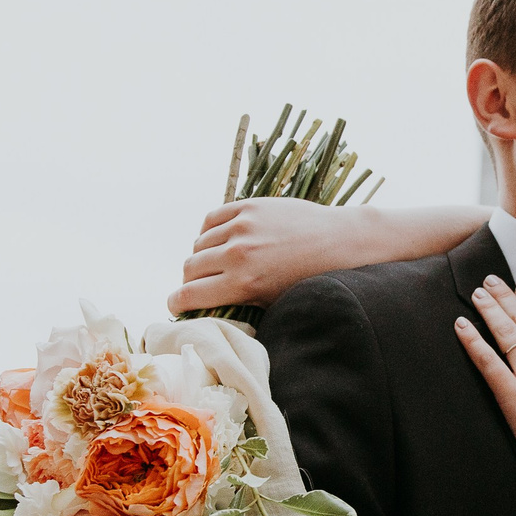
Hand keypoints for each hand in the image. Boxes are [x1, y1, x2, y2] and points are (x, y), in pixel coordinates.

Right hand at [170, 200, 373, 315]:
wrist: (339, 242)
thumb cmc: (309, 280)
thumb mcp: (273, 301)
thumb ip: (238, 304)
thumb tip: (207, 309)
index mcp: (243, 283)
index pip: (189, 293)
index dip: (176, 302)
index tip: (176, 305)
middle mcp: (238, 253)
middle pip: (190, 268)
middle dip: (188, 281)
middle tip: (196, 286)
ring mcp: (242, 225)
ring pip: (199, 243)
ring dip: (200, 256)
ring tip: (213, 264)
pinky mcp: (249, 205)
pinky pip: (212, 219)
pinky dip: (209, 231)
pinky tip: (219, 240)